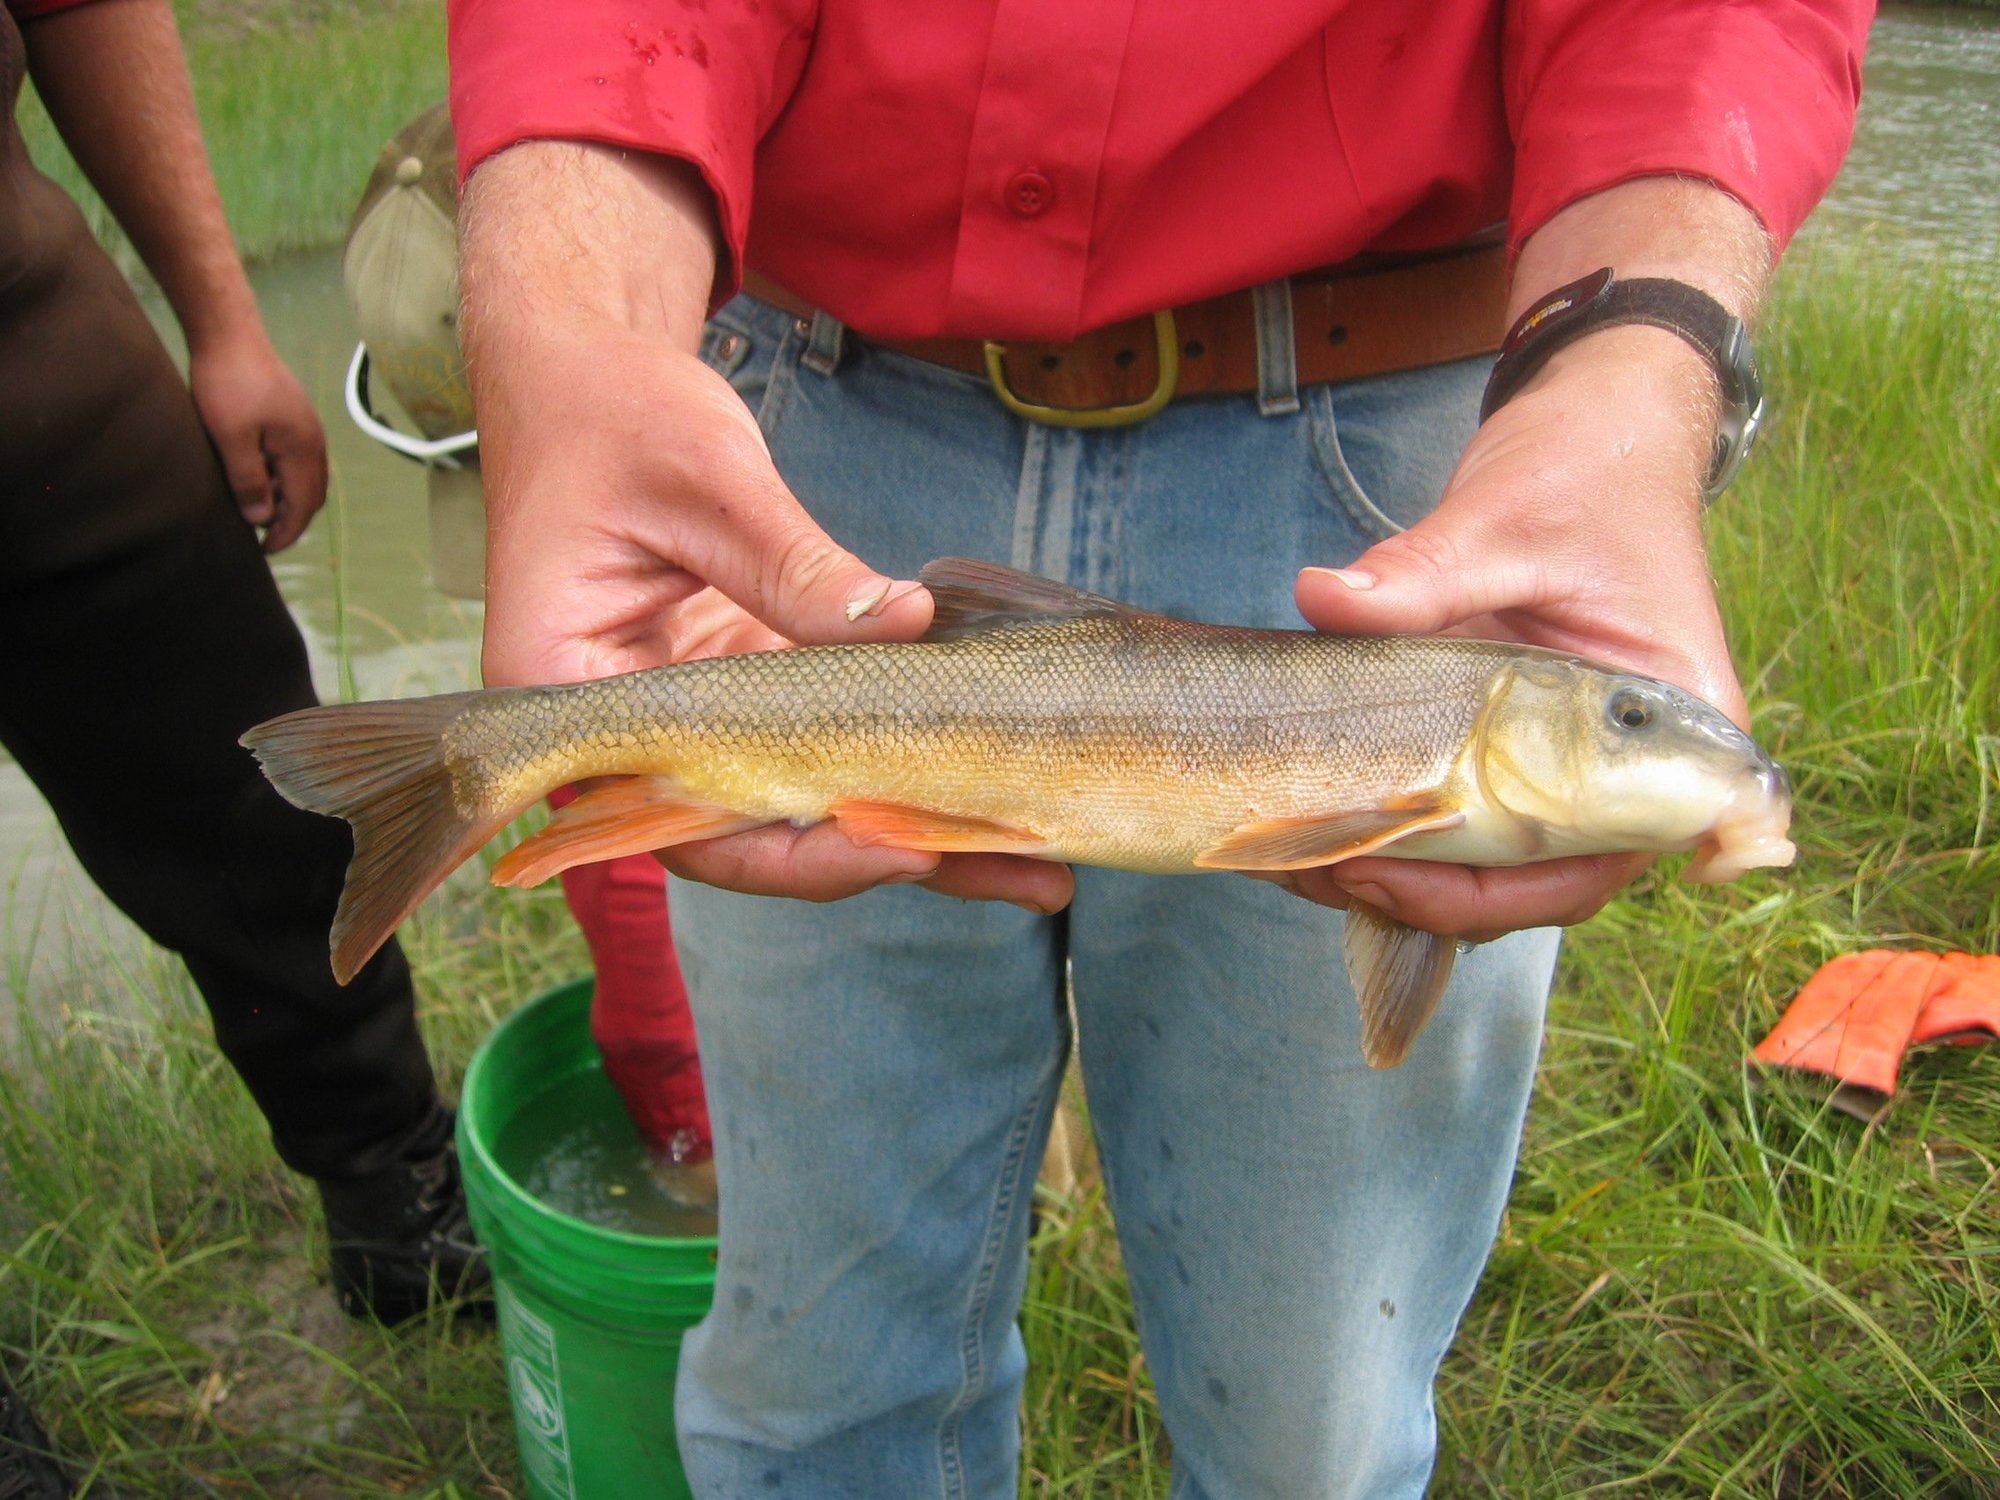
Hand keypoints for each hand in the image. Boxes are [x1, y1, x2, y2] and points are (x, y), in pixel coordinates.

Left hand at [187, 332, 327, 551]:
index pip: (303, 505)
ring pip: (307, 477)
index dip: (286, 532)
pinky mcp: (293, 416)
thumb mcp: (230, 438)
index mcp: (303, 448)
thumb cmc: (227, 383)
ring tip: (257, 509)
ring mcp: (306, 427)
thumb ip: (248, 481)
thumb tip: (260, 519)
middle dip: (291, 520)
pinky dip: (285, 478)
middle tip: (261, 537)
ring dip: (288, 499)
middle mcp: (313, 440)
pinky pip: (298, 460)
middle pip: (313, 494)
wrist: (229, 333)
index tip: (263, 551)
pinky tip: (260, 476)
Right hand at [470, 274, 1070, 913]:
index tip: (908, 847)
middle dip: (896, 854)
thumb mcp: (707, 480)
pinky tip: (995, 783)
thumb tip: (905, 624)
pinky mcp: (747, 686)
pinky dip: (902, 759)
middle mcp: (630, 734)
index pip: (691, 821)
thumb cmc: (611, 413)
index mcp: (573, 695)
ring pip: (807, 798)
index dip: (802, 850)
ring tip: (1042, 863)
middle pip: (763, 833)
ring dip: (922, 826)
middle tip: (1030, 874)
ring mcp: (695, 714)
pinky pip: (826, 741)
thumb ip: (793, 563)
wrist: (581, 374)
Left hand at [1284, 322, 1746, 940]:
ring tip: (1301, 858)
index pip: (1595, 862)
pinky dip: (1399, 829)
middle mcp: (1633, 766)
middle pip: (1536, 883)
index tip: (1382, 872)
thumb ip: (1420, 573)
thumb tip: (1321, 601)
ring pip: (1496, 861)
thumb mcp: (1500, 520)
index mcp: (1673, 728)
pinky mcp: (1520, 742)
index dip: (1488, 893)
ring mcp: (1575, 759)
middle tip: (1315, 870)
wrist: (1603, 425)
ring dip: (1402, 873)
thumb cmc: (1583, 471)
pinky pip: (1468, 813)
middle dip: (1422, 894)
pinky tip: (1320, 826)